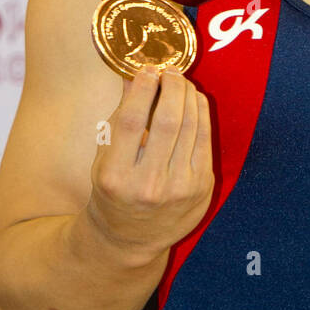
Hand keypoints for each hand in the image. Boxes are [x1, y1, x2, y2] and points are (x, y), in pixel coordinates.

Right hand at [86, 66, 214, 264]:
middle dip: (172, 87)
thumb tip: (133, 77)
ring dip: (188, 96)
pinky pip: (205, 140)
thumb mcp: (104, 159)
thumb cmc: (114, 192)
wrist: (131, 239)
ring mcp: (179, 188)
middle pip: (168, 120)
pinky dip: (201, 114)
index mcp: (115, 176)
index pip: (132, 121)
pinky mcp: (201, 187)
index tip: (146, 70)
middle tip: (169, 71)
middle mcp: (149, 184)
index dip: (142, 89)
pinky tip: (194, 101)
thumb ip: (119, 119)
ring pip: (190, 127)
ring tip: (181, 82)